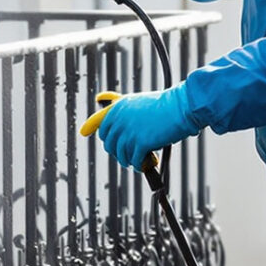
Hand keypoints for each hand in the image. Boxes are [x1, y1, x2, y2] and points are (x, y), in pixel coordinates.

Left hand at [79, 89, 193, 170]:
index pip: (101, 122)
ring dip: (130, 160)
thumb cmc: (165, 105)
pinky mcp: (140, 143)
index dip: (94, 129)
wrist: (182, 107)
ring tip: (140, 161)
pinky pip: (135, 160)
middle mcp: (121, 119)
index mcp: (120, 107)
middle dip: (117, 151)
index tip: (83, 132)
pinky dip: (141, 165)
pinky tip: (148, 164)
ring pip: (121, 154)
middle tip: (128, 155)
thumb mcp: (139, 101)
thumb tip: (106, 101)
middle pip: (109, 143)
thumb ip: (123, 106)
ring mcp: (130, 131)